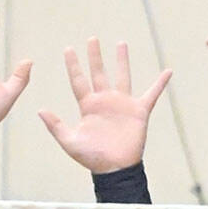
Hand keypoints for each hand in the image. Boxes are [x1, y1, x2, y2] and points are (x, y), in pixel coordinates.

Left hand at [40, 40, 171, 172]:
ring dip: (122, 60)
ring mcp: (122, 104)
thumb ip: (56, 126)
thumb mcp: (70, 142)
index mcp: (88, 106)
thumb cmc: (93, 158)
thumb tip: (40, 110)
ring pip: (123, 77)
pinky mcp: (139, 111)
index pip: (79, 80)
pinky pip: (152, 94)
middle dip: (95, 56)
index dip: (73, 65)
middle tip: (92, 39)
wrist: (115, 169)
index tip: (68, 49)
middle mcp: (105, 101)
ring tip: (120, 43)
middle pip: (99, 73)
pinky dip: (160, 84)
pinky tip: (167, 71)